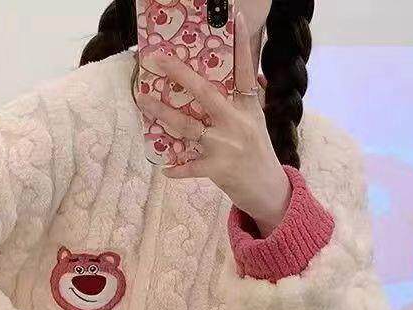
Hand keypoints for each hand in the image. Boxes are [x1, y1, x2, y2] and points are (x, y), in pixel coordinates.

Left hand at [135, 12, 291, 236]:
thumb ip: (246, 99)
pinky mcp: (218, 169)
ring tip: (144, 102)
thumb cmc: (258, 152)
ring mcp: (226, 146)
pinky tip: (165, 169)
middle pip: (205, 93)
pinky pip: (190, 167)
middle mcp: (236, 123)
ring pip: (188, 126)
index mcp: (248, 108)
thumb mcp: (256, 122)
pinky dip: (177, 169)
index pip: (246, 71)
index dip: (242, 45)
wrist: (269, 189)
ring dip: (163, 114)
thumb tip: (246, 73)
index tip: (238, 17)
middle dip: (179, 74)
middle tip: (157, 59)